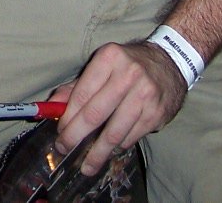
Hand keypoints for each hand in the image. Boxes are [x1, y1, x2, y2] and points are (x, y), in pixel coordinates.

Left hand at [49, 40, 187, 177]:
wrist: (169, 64)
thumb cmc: (126, 66)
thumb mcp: (101, 66)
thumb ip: (75, 87)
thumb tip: (51, 108)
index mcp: (109, 58)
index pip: (82, 93)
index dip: (68, 117)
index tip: (59, 132)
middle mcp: (129, 74)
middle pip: (96, 114)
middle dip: (76, 136)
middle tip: (64, 149)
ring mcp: (145, 95)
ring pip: (115, 132)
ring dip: (98, 152)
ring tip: (86, 165)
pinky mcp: (157, 113)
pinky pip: (131, 137)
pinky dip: (118, 146)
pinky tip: (110, 149)